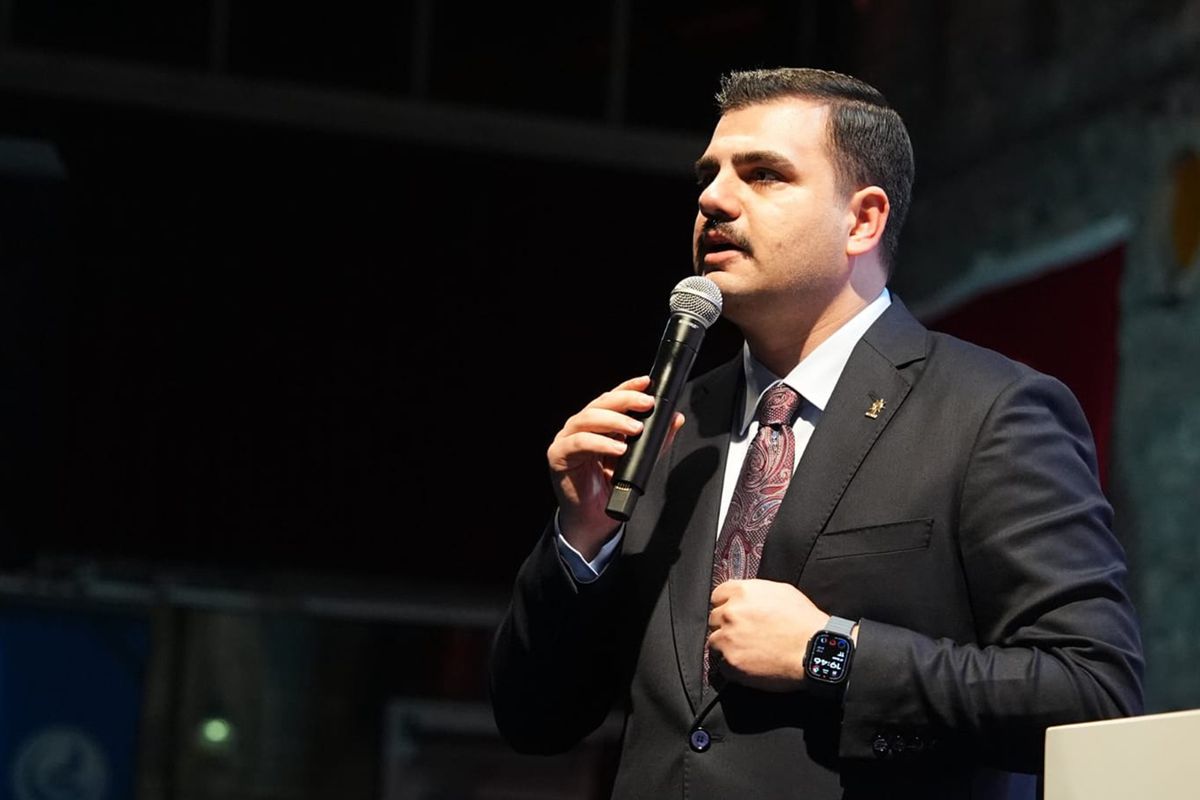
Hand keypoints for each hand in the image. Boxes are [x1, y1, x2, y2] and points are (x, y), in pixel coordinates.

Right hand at [548, 375, 683, 558]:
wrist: (594, 518)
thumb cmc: (610, 487)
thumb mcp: (638, 460)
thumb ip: (655, 440)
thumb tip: (675, 419)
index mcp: (596, 424)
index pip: (611, 398)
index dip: (628, 387)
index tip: (646, 382)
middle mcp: (579, 427)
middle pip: (599, 404)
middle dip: (625, 401)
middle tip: (646, 405)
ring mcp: (567, 439)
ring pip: (588, 419)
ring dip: (614, 421)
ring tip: (635, 428)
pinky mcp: (559, 456)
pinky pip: (579, 443)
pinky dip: (600, 443)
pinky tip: (618, 448)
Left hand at [707, 579, 828, 690]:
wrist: (814, 651)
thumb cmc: (804, 622)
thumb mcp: (781, 592)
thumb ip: (755, 592)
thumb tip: (744, 597)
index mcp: (742, 592)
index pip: (717, 596)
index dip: (726, 605)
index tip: (734, 614)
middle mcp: (731, 613)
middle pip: (714, 619)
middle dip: (727, 625)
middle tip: (745, 634)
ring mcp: (729, 639)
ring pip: (715, 641)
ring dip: (727, 646)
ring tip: (749, 650)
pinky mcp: (732, 662)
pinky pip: (722, 664)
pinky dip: (733, 665)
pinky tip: (751, 663)